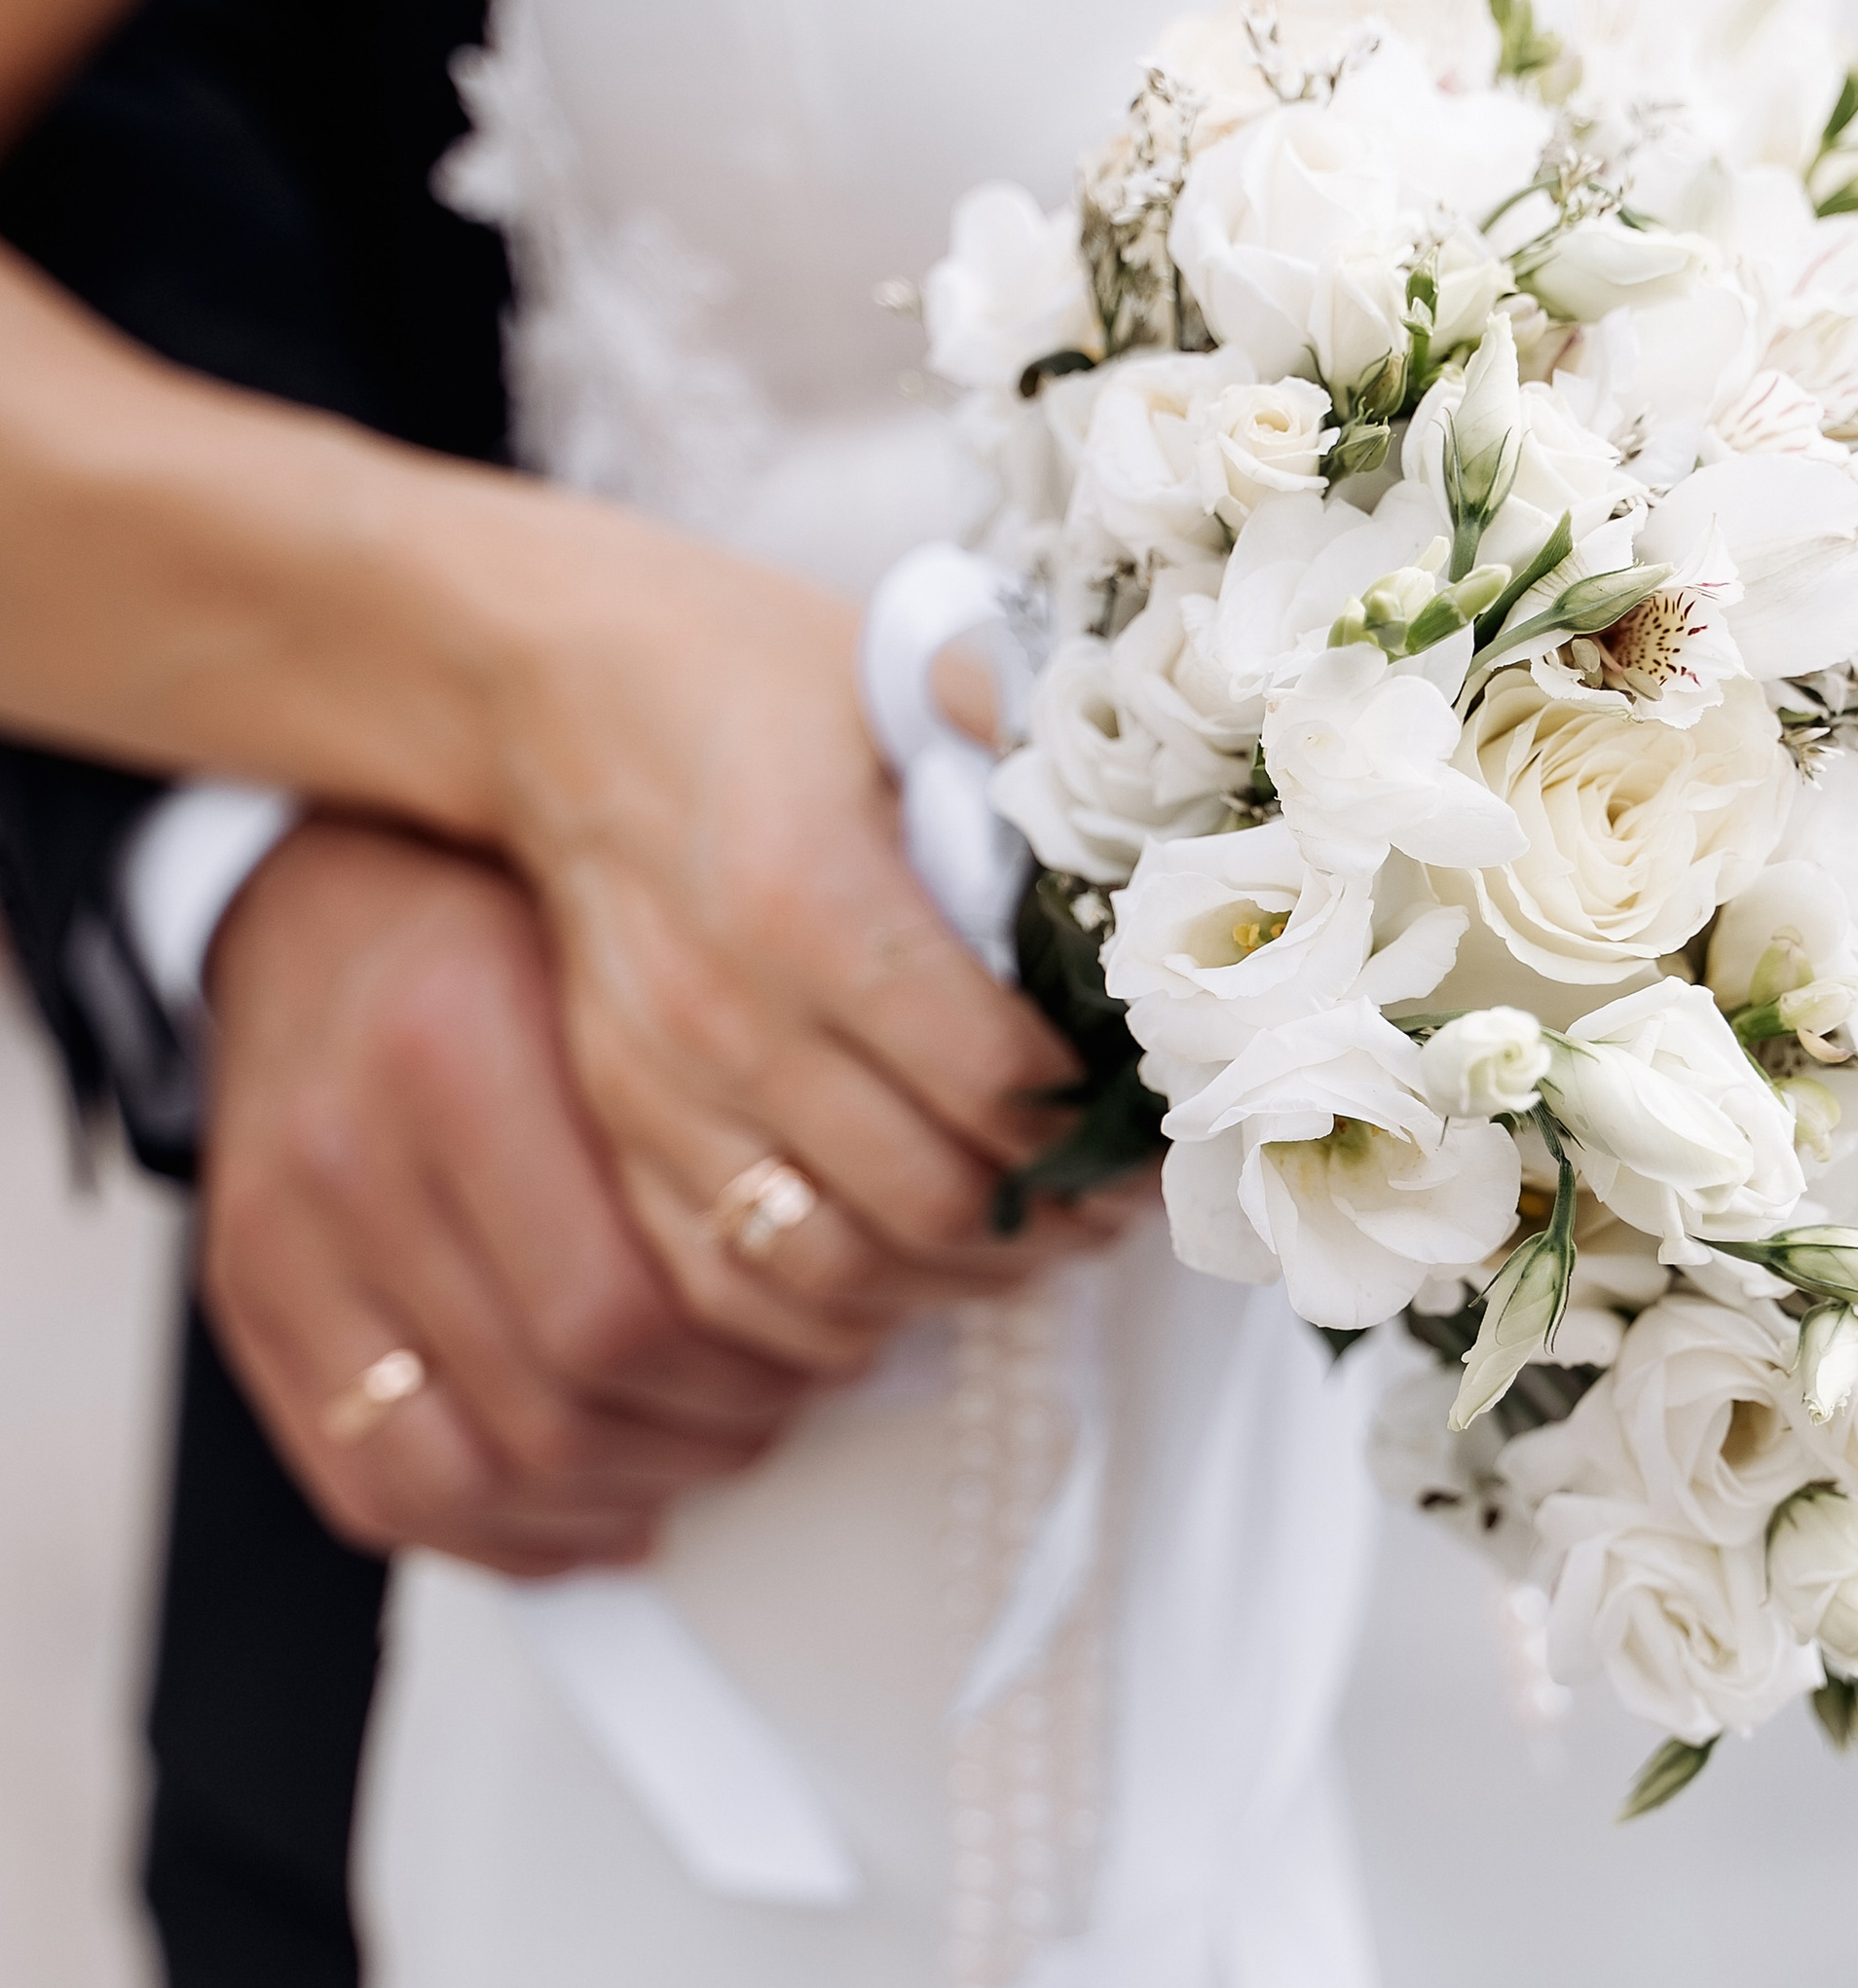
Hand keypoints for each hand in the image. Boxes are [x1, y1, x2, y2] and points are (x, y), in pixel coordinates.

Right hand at [199, 817, 820, 1577]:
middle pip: (555, 1401)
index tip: (819, 1353)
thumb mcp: (608, 960)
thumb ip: (703, 1105)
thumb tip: (844, 1264)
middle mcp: (349, 1154)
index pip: (622, 1306)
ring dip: (611, 1494)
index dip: (744, 1369)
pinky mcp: (246, 1305)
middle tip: (777, 1407)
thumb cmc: (485, 930)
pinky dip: (498, 1533)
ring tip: (695, 1454)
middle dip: (700, 1435)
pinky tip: (587, 1508)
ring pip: (468, 1473)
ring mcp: (280, 1244)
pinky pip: (374, 1489)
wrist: (306, 901)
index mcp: (453, 1046)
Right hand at [486, 530, 1130, 1377]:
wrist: (562, 692)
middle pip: (923, 1197)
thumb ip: (1027, 743)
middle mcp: (729, 1013)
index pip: (994, 1080)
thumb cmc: (760, 681)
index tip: (1153, 1126)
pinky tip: (905, 1277)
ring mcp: (662, 1083)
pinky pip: (722, 1282)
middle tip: (1109, 1206)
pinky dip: (828, 1315)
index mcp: (813, 899)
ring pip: (829, 1264)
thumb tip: (1164, 808)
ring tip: (1025, 1244)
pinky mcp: (620, 1123)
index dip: (1095, 1130)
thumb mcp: (903, 672)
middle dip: (1045, 1224)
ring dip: (952, 1281)